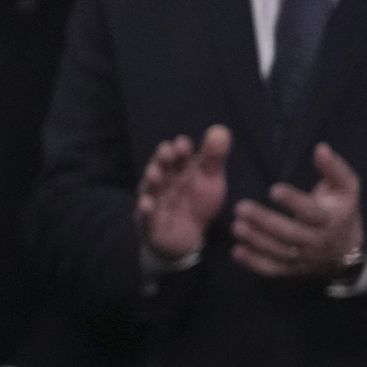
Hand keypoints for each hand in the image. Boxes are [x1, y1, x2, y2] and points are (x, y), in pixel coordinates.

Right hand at [136, 124, 231, 262]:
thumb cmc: (196, 202)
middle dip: (162, 160)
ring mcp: (155, 202)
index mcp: (178, 170)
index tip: (184, 144)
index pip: (178, 155)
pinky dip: (145, 211)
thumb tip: (220, 129)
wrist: (186, 237)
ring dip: (151, 181)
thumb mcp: (210, 179)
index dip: (180, 150)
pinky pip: (146, 217)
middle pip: (161, 168)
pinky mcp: (150, 224)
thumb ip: (214, 157)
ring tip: (155, 174)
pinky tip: (147, 205)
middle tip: (167, 152)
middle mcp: (163, 183)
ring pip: (150, 189)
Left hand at [230, 143, 363, 280]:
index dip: (293, 201)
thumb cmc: (341, 211)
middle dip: (264, 221)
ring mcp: (304, 258)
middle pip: (290, 233)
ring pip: (278, 251)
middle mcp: (317, 241)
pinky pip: (272, 269)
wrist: (346, 252)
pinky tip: (236, 251)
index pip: (311, 212)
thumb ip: (333, 168)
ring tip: (236, 226)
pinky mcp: (292, 269)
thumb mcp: (346, 188)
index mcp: (330, 219)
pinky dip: (254, 263)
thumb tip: (320, 148)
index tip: (273, 190)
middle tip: (241, 208)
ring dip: (255, 240)